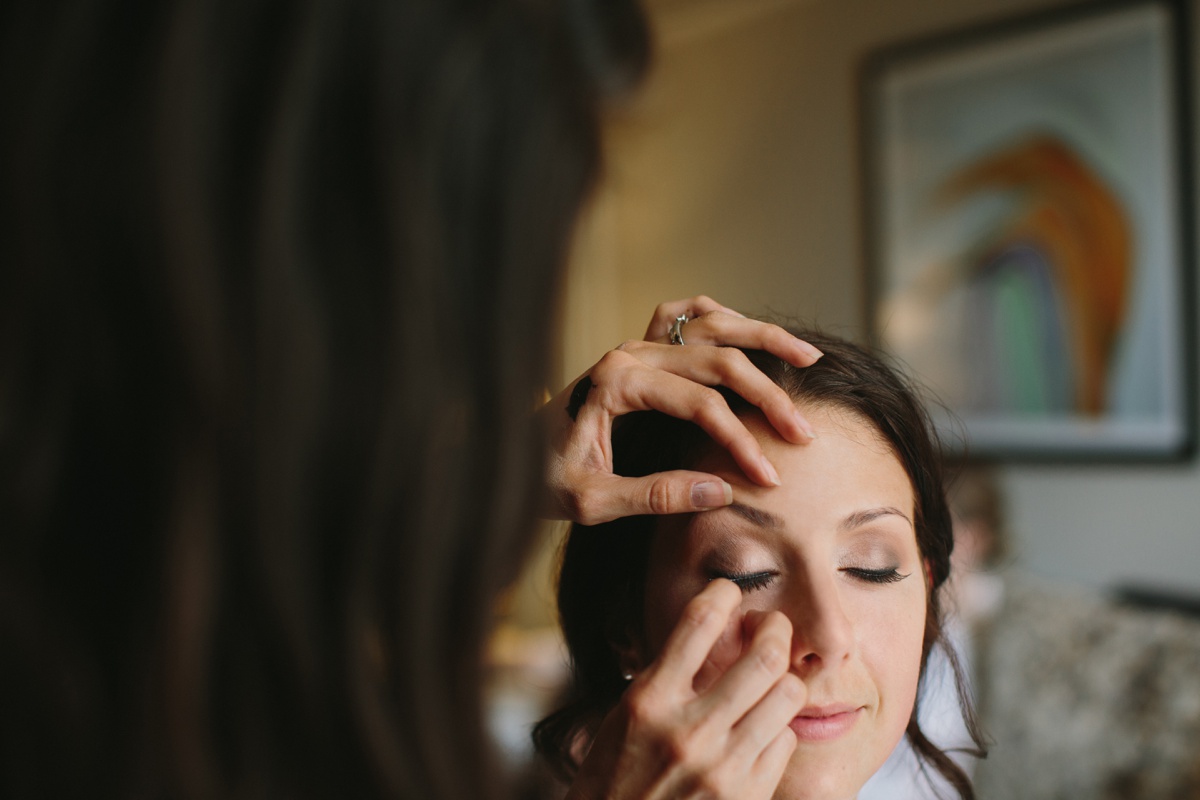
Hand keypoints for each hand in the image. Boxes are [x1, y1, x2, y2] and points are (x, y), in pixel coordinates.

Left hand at [543, 296, 821, 524]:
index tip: (770, 477)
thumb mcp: (592, 501)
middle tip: (805, 433)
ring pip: (711, 326)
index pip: (700, 404)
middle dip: (767, 397)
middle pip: (718, 361)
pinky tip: (750, 335)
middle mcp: (628, 352)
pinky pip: (684, 317)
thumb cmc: (539, 478)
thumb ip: (655, 495)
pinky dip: (721, 319)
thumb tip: (724, 491)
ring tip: (807, 358)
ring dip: (761, 340)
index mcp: (616, 381)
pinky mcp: (635, 351)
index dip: (741, 440)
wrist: (501, 452)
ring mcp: (633, 345)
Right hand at [566, 580, 804, 799]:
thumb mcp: (626, 715)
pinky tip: (762, 729)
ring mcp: (721, 767)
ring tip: (773, 677)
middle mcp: (687, 731)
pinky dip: (778, 728)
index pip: (697, 624)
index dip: (722, 594)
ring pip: (787, 695)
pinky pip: (786, 741)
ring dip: (783, 678)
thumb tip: (716, 630)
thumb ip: (668, 676)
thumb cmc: (616, 776)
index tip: (728, 592)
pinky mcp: (746, 796)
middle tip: (771, 626)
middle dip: (775, 629)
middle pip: (763, 656)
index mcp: (649, 700)